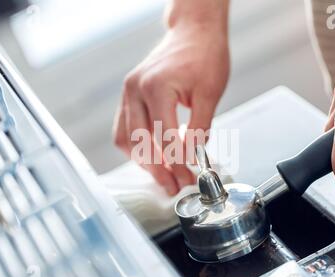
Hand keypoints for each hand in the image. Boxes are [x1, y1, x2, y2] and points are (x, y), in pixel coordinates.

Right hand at [113, 21, 228, 194]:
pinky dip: (136, 147)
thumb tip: (191, 156)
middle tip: (175, 184)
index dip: (176, 162)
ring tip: (163, 176)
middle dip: (159, 169)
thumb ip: (199, 128)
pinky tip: (152, 158)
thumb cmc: (203, 55)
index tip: (187, 175)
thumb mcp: (210, 93)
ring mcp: (128, 92)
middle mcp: (135, 90)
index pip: (164, 138)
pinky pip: (124, 129)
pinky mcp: (128, 96)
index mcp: (156, 87)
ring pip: (127, 139)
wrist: (192, 34)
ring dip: (144, 162)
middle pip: (141, 143)